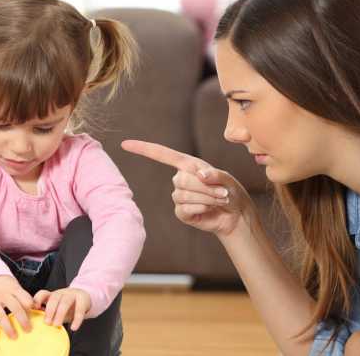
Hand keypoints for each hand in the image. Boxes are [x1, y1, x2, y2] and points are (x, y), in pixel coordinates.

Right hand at [0, 275, 33, 343]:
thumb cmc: (3, 284)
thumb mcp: (14, 285)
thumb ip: (23, 296)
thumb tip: (36, 307)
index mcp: (13, 289)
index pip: (24, 298)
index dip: (31, 307)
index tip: (35, 314)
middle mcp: (3, 295)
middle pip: (15, 307)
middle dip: (22, 319)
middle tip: (28, 329)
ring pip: (1, 316)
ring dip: (7, 327)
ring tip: (14, 336)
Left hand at [33, 288, 90, 330]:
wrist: (84, 298)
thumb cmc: (67, 306)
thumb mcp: (56, 308)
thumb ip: (47, 313)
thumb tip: (37, 322)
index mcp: (52, 295)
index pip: (43, 294)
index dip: (37, 300)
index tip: (35, 309)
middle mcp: (61, 293)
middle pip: (54, 298)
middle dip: (50, 310)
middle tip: (47, 322)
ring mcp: (72, 295)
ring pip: (65, 302)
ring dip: (60, 314)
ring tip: (57, 324)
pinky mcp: (83, 299)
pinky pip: (80, 309)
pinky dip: (77, 319)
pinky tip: (74, 327)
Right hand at [121, 140, 256, 235]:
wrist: (234, 214)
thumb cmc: (230, 191)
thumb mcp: (226, 179)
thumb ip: (214, 174)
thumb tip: (200, 174)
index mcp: (187, 165)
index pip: (161, 154)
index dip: (143, 149)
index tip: (125, 144)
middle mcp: (180, 179)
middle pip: (181, 179)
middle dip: (205, 187)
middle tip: (222, 192)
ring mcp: (179, 196)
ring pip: (183, 195)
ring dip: (206, 198)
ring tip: (220, 199)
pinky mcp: (181, 212)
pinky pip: (184, 208)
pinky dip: (201, 208)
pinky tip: (209, 208)